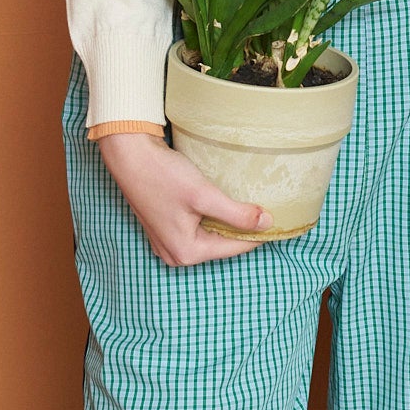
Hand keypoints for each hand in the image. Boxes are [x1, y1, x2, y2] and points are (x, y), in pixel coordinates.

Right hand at [98, 133, 271, 266]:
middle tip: (265, 207)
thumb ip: (237, 214)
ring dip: (228, 222)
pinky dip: (212, 217)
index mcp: (187, 252)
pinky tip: (221, 201)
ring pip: (211, 236)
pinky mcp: (165, 228)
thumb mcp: (205, 196)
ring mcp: (168, 243)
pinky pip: (198, 228)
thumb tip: (267, 223)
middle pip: (223, 244)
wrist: (130, 156)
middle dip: (242, 228)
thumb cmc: (164, 176)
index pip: (236, 247)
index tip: (280, 218)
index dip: (260, 233)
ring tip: (246, 203)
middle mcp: (176, 254)